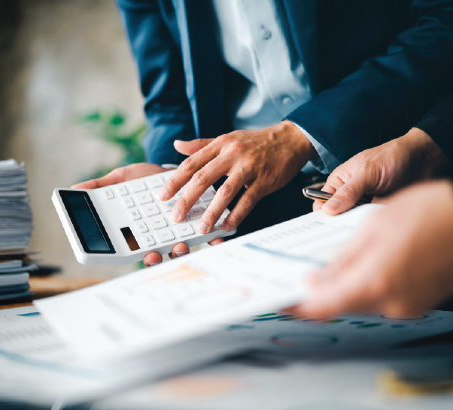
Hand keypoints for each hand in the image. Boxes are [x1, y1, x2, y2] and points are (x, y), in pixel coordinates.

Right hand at [72, 163, 221, 265]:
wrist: (174, 166)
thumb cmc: (144, 177)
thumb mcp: (120, 179)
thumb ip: (101, 186)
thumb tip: (72, 191)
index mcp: (140, 231)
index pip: (139, 250)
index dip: (145, 255)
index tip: (149, 254)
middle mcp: (160, 237)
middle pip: (162, 255)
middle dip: (164, 257)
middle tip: (163, 253)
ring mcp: (180, 233)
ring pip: (182, 250)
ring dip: (184, 251)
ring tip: (184, 244)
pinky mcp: (200, 225)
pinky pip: (207, 239)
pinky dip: (213, 241)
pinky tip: (218, 238)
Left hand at [158, 121, 315, 233]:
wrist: (290, 139)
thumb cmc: (256, 142)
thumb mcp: (227, 138)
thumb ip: (201, 145)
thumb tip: (177, 146)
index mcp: (220, 145)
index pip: (191, 163)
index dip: (175, 181)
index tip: (162, 196)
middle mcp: (232, 155)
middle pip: (203, 178)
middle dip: (187, 199)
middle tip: (176, 217)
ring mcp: (249, 168)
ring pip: (225, 191)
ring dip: (212, 212)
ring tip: (202, 228)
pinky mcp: (264, 181)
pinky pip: (248, 200)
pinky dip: (237, 215)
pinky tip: (228, 226)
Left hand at [291, 180, 452, 318]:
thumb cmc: (434, 212)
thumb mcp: (375, 227)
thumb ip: (343, 260)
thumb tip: (317, 282)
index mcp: (374, 284)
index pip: (321, 307)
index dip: (296, 305)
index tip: (280, 300)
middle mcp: (391, 303)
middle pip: (343, 304)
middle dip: (323, 290)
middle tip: (305, 273)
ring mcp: (410, 305)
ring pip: (365, 299)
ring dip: (349, 283)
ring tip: (338, 259)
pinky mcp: (424, 300)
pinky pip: (387, 295)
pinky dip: (373, 282)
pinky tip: (371, 260)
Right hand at [315, 128, 447, 214]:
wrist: (425, 159)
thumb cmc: (393, 157)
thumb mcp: (367, 172)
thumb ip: (348, 192)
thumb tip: (327, 210)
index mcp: (340, 181)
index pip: (322, 203)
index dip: (322, 215)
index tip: (327, 227)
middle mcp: (351, 194)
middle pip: (338, 217)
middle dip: (342, 224)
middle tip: (347, 230)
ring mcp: (365, 205)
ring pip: (356, 223)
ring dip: (361, 224)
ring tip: (367, 224)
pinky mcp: (380, 212)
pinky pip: (373, 224)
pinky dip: (376, 225)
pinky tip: (381, 224)